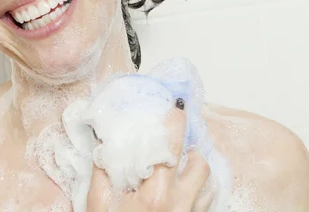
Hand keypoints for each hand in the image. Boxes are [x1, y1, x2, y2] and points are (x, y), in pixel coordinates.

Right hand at [86, 108, 211, 211]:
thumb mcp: (100, 206)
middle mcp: (181, 204)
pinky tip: (186, 190)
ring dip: (198, 170)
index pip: (172, 148)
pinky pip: (208, 203)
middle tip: (178, 143)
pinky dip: (201, 190)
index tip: (176, 107)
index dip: (176, 123)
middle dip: (192, 149)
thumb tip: (103, 144)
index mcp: (156, 193)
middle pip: (200, 163)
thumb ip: (103, 172)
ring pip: (208, 184)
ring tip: (183, 165)